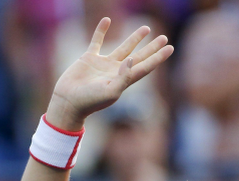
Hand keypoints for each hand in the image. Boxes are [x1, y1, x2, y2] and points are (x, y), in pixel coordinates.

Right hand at [46, 18, 172, 130]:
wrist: (68, 101)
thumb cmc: (90, 101)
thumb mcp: (109, 92)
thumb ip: (123, 77)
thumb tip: (132, 59)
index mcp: (124, 80)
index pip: (146, 66)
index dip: (158, 57)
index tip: (170, 48)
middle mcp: (117, 71)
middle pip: (140, 56)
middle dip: (152, 48)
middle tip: (164, 37)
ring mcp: (103, 65)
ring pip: (123, 48)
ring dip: (135, 38)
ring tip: (146, 28)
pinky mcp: (89, 59)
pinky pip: (97, 41)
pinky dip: (101, 31)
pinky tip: (106, 20)